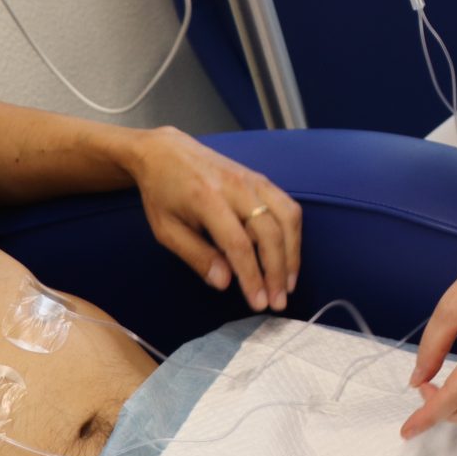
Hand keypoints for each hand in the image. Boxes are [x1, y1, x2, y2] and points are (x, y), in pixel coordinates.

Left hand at [128, 126, 302, 311]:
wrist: (167, 152)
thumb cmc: (162, 194)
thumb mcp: (167, 230)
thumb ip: (196, 256)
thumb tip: (225, 283)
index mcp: (208, 201)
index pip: (239, 245)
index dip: (252, 277)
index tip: (259, 303)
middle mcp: (237, 188)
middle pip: (270, 233)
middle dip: (278, 271)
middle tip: (279, 301)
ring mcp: (254, 180)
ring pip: (287, 218)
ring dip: (293, 253)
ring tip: (289, 282)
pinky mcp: (262, 179)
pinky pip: (288, 206)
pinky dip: (293, 233)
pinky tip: (288, 255)